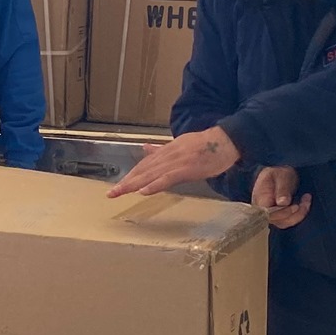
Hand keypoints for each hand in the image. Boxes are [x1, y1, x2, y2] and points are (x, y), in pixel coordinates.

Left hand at [108, 127, 240, 197]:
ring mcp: (176, 162)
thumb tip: (145, 148)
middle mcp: (167, 156)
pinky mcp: (186, 169)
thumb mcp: (179, 144)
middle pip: (143, 170)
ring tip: (121, 192)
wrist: (224, 140)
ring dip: (135, 184)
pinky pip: (167, 178)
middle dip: (127, 182)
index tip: (117, 186)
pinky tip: (144, 191)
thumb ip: (162, 149)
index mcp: (165, 152)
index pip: (144, 165)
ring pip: (151, 174)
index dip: (130, 175)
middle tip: (111, 193)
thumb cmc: (205, 145)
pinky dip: (155, 185)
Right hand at [251, 165, 311, 228]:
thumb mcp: (281, 176)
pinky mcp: (279, 217)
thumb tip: (283, 203)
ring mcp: (271, 215)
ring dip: (299, 214)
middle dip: (294, 214)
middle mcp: (263, 211)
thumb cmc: (277, 173)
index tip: (295, 205)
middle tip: (304, 201)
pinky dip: (300, 214)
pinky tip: (305, 202)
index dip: (282, 213)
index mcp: (260, 200)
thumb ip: (282, 189)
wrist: (278, 174)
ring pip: (285, 223)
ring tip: (307, 199)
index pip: (269, 214)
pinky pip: (289, 220)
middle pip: (278, 221)